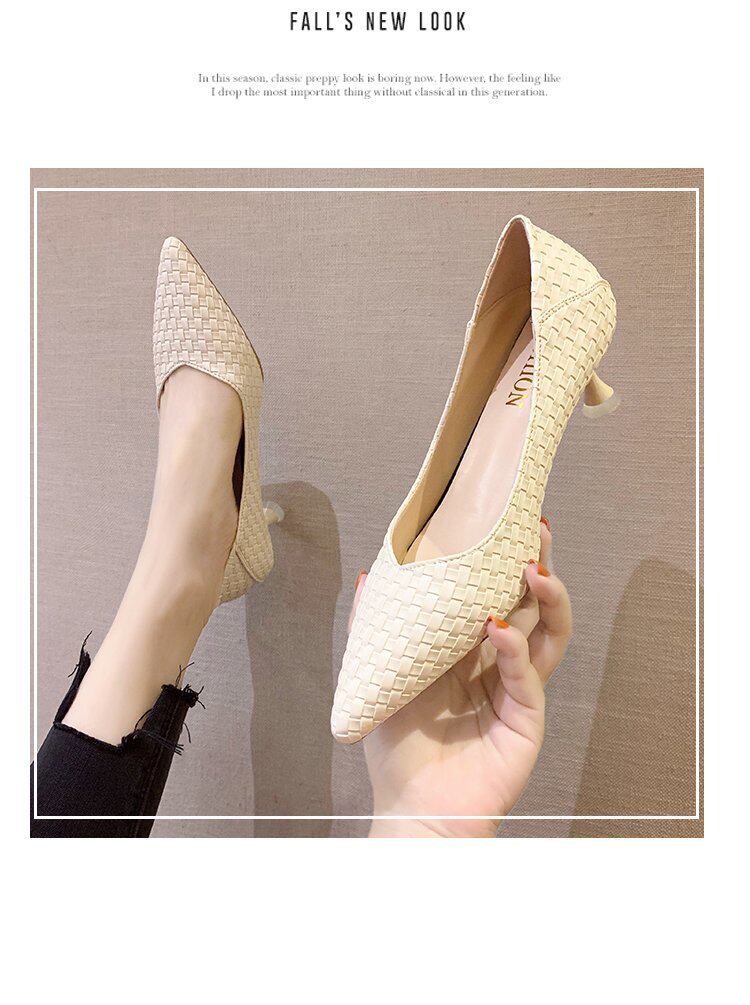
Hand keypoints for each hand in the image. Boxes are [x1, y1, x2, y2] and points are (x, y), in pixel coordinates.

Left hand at [354, 520, 570, 836]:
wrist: (412, 808)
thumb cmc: (398, 747)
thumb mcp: (379, 675)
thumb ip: (375, 626)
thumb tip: (370, 572)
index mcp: (468, 650)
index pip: (496, 593)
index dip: (502, 560)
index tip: (504, 519)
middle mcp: (498, 663)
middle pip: (531, 604)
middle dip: (539, 563)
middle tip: (538, 527)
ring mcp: (517, 690)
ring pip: (548, 634)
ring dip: (547, 599)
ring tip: (534, 568)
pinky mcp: (527, 719)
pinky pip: (526, 676)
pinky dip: (513, 649)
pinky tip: (497, 628)